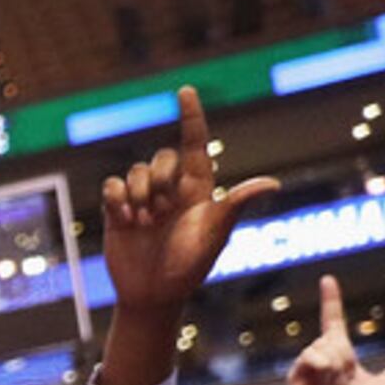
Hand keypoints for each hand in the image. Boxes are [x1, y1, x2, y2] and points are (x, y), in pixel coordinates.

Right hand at [98, 86, 278, 318]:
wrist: (153, 294)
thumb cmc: (189, 266)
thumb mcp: (215, 234)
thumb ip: (236, 204)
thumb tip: (273, 183)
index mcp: (198, 189)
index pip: (194, 144)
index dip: (191, 117)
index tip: (185, 91)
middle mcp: (170, 189)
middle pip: (161, 157)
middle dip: (160, 178)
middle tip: (162, 211)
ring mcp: (143, 199)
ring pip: (135, 171)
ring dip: (139, 193)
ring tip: (143, 221)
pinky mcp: (117, 210)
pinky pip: (112, 185)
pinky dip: (117, 198)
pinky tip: (125, 219)